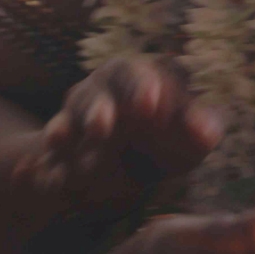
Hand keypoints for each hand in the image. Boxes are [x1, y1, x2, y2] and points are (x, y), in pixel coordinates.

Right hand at [12, 55, 222, 211]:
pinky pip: (49, 157)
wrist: (132, 162)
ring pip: (67, 120)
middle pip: (96, 92)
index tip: (150, 104)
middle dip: (98, 107)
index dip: (143, 85)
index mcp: (139, 78)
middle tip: (103, 127)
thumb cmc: (171, 138)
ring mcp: (77, 117)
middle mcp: (103, 90)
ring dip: (68, 133)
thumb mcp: (191, 134)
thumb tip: (207, 134)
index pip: (139, 73)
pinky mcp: (59, 150)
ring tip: (69, 149)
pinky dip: (48, 168)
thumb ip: (203, 128)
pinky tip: (51, 180)